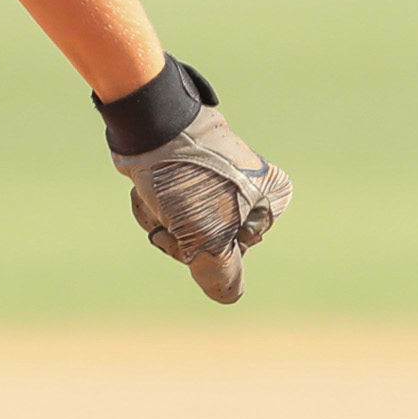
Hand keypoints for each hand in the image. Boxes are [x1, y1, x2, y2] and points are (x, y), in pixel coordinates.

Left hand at [114, 95, 290, 305]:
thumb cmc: (186, 178)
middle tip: (170, 207)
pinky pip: (170, 210)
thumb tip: (229, 296)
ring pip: (184, 230)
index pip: (232, 259)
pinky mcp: (189, 176)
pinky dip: (152, 206)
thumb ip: (220, 274)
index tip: (196, 224)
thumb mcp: (207, 236)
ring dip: (160, 221)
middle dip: (178, 237)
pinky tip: (145, 188)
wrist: (149, 122)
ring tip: (156, 194)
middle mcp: (251, 192)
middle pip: (207, 245)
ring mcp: (218, 184)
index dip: (204, 251)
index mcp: (272, 201)